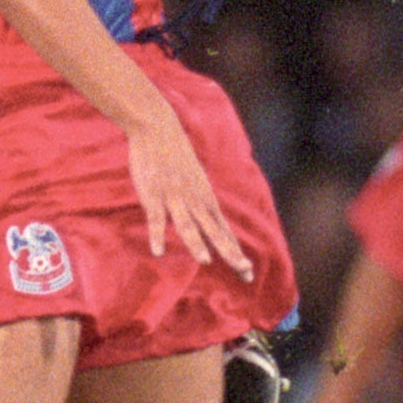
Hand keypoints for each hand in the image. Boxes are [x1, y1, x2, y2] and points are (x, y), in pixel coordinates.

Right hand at [121, 105, 253, 276]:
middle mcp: (196, 203)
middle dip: (230, 254)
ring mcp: (175, 199)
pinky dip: (157, 235)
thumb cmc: (176, 157)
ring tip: (205, 260)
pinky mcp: (154, 195)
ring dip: (196, 243)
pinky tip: (158, 251)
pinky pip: (156, 219)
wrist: (158, 130)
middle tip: (245, 271)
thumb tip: (209, 217)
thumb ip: (200, 202)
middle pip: (215, 233)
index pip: (224, 232)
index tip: (248, 272)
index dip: (235, 252)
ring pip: (187, 225)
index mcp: (206, 201)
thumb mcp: (195, 182)